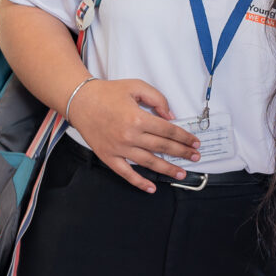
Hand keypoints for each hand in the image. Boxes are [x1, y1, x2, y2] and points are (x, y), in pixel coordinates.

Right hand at [69, 77, 198, 191]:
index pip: (168, 131)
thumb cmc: (108, 92)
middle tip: (196, 157)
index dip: (185, 137)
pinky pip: (126, 173)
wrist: (80, 101)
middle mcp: (129, 136)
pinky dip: (139, 182)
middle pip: (162, 147)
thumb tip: (171, 116)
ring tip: (181, 173)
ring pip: (148, 162)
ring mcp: (119, 148)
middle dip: (182, 153)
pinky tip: (152, 188)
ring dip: (167, 169)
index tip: (195, 142)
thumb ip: (157, 99)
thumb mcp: (136, 86)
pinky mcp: (108, 157)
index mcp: (138, 118)